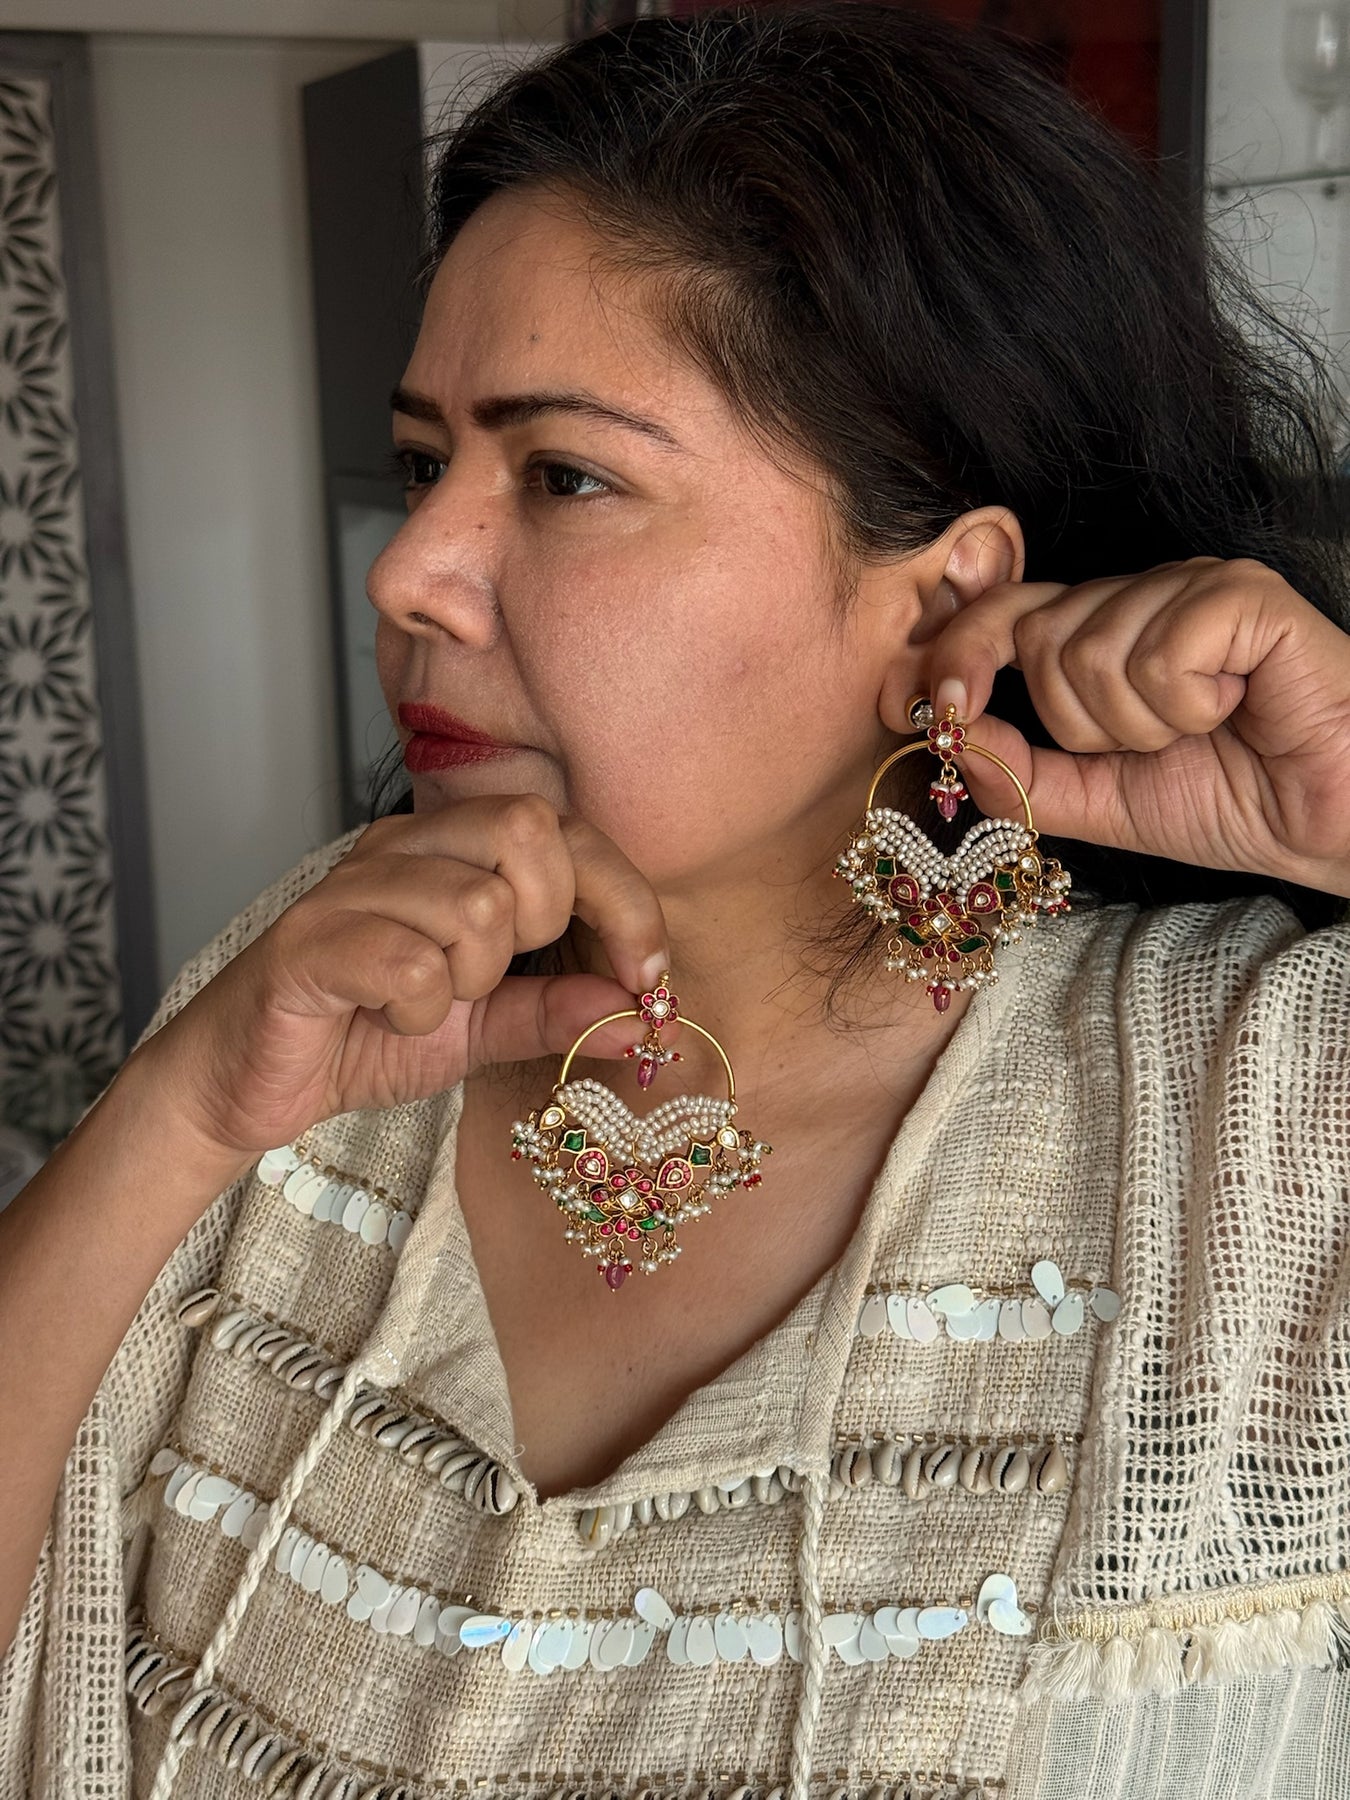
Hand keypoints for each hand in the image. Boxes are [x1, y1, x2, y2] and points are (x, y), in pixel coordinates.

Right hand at [134, 797, 669, 1174]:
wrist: (249, 1084)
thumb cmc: (362, 1038)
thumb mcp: (481, 1029)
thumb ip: (555, 1011)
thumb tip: (643, 1012)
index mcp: (448, 851)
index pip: (564, 827)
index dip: (624, 896)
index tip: (648, 975)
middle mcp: (401, 848)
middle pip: (526, 831)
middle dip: (546, 921)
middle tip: (497, 981)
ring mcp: (350, 888)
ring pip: (475, 903)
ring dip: (472, 981)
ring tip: (427, 1006)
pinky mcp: (309, 942)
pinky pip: (410, 962)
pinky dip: (417, 1011)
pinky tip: (388, 1021)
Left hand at [927, 556, 1349, 897]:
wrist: (1326, 823)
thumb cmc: (1228, 799)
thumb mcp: (1095, 801)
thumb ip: (1017, 773)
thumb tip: (943, 733)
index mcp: (1102, 629)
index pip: (1002, 610)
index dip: (961, 653)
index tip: (942, 709)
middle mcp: (1142, 594)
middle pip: (1040, 636)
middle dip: (1084, 724)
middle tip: (1156, 744)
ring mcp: (1193, 585)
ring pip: (1094, 651)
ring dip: (1144, 726)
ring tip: (1205, 729)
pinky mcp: (1245, 594)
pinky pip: (1159, 653)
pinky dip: (1190, 706)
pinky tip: (1236, 706)